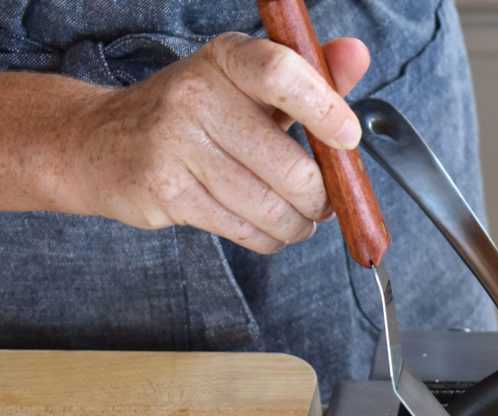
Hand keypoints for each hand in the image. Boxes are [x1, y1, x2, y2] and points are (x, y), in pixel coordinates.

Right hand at [69, 34, 369, 253]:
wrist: (101, 141)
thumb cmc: (194, 114)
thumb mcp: (247, 85)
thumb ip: (309, 76)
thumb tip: (356, 55)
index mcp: (226, 59)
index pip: (281, 74)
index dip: (326, 111)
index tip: (348, 138)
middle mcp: (196, 94)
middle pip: (292, 168)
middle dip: (322, 199)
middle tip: (323, 202)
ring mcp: (177, 144)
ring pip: (273, 209)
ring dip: (298, 225)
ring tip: (298, 219)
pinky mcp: (167, 192)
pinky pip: (246, 230)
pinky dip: (269, 238)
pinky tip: (266, 227)